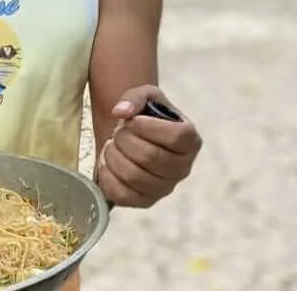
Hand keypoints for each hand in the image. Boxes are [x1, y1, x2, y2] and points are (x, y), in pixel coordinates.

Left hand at [95, 85, 200, 208]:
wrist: (134, 136)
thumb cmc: (145, 115)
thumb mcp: (145, 95)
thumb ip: (135, 97)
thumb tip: (120, 111)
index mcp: (190, 141)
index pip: (176, 137)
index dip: (148, 126)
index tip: (133, 120)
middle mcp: (183, 168)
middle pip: (150, 157)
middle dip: (124, 139)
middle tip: (118, 132)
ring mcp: (165, 188)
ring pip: (134, 176)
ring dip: (113, 156)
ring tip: (111, 145)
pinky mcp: (145, 201)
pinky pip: (122, 195)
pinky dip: (106, 175)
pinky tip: (106, 161)